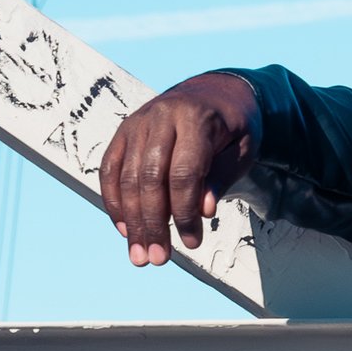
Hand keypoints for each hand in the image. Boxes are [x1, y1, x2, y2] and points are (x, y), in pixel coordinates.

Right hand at [97, 72, 261, 265]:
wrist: (214, 92)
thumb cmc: (232, 127)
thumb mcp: (242, 149)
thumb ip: (221, 177)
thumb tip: (201, 211)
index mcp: (196, 118)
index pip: (184, 172)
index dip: (185, 212)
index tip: (192, 242)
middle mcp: (161, 116)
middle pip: (150, 178)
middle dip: (154, 223)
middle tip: (159, 258)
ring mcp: (137, 122)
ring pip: (127, 177)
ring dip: (132, 221)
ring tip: (140, 254)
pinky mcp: (124, 131)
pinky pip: (109, 169)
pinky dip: (115, 202)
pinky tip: (125, 229)